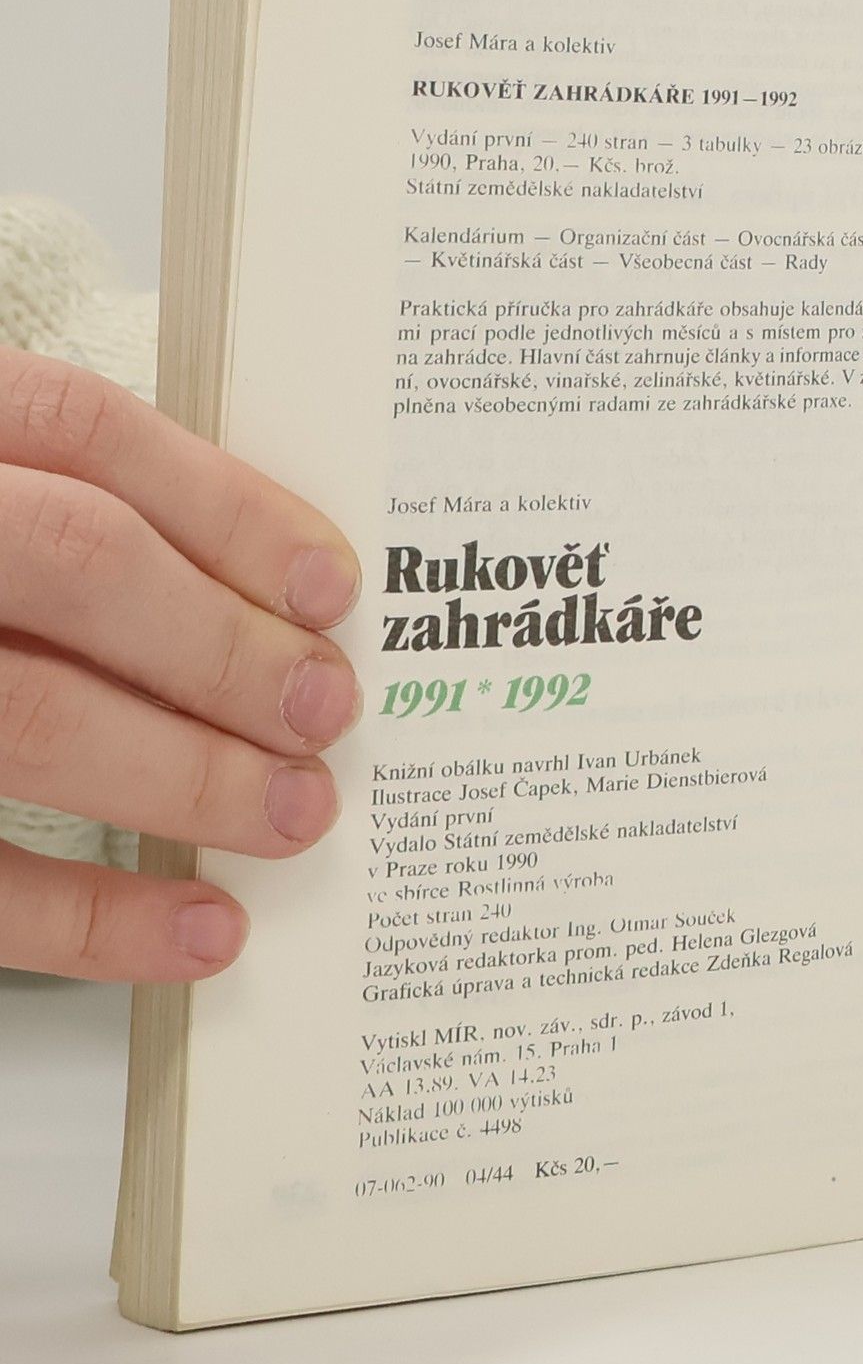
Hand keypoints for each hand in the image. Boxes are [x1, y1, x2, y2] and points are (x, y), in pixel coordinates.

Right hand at [0, 348, 359, 982]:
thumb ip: (43, 511)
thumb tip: (259, 596)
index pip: (77, 430)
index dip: (228, 507)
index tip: (331, 587)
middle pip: (75, 563)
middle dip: (223, 646)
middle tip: (325, 711)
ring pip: (29, 716)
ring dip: (185, 776)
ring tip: (292, 815)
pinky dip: (89, 916)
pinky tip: (195, 932)